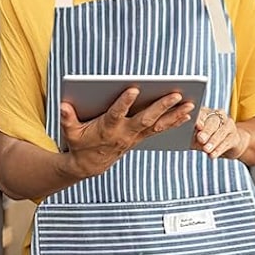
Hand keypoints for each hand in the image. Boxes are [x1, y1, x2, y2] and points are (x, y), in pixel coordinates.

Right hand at [60, 88, 195, 177]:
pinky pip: (160, 129)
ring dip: (174, 115)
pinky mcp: (141, 137)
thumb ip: (67, 118)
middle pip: (145, 118)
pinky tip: (187, 113)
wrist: (89, 166)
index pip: (116, 113)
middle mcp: (125, 132)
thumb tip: (63, 105)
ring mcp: (135, 136)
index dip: (124, 102)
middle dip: (161, 106)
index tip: (133, 89)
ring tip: (190, 104)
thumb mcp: (70, 132)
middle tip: (176, 94)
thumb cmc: (80, 143)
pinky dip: (174, 122)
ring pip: (158, 125)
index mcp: (107, 128)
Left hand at [193, 107, 249, 159]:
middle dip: (206, 131)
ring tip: (206, 150)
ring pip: (221, 131)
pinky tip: (213, 155)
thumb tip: (182, 138)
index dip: (199, 119)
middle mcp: (218, 115)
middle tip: (201, 139)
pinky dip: (219, 149)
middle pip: (213, 121)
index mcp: (205, 112)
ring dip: (213, 141)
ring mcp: (228, 124)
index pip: (201, 113)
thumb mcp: (195, 138)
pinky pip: (227, 142)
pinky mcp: (235, 136)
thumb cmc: (204, 140)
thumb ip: (190, 136)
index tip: (196, 126)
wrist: (225, 146)